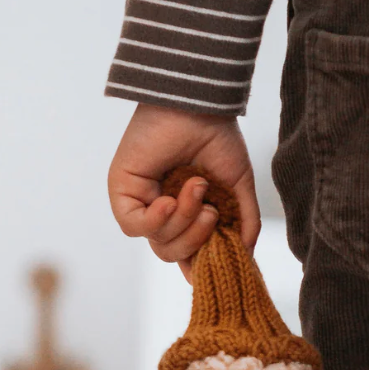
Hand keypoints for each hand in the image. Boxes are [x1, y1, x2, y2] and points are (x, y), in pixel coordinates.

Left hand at [108, 103, 260, 281]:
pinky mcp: (123, 192)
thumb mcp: (238, 189)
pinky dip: (155, 219)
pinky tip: (168, 200)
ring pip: (158, 243)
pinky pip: (133, 226)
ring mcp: (142, 203)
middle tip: (211, 213)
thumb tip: (245, 256)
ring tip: (196, 189)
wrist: (199, 106)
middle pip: (173, 254)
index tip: (222, 261)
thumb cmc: (218, 138)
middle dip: (196, 241)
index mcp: (188, 215)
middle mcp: (163, 213)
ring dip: (182, 221)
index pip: (189, 255)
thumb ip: (244, 224)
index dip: (203, 264)